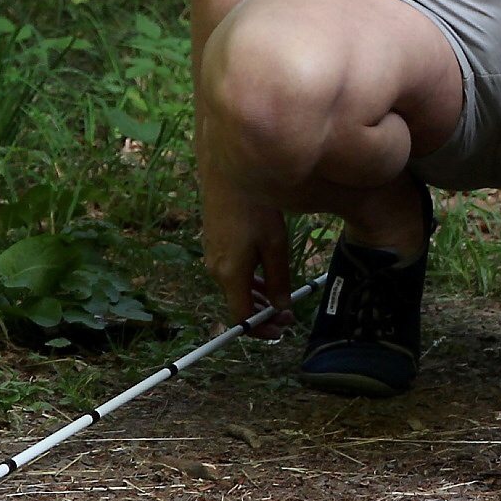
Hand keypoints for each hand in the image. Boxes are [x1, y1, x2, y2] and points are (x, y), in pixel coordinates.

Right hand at [198, 169, 295, 333]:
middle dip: (262, 315)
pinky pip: (231, 273)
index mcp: (230, 274)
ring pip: (235, 288)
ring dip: (257, 298)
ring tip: (280, 299)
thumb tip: (280, 307)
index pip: (241, 317)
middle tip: (288, 316)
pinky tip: (265, 275)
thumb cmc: (255, 206)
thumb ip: (278, 280)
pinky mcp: (214, 243)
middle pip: (237, 304)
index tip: (282, 330)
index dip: (261, 330)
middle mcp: (216, 269)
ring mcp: (213, 255)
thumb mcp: (275, 244)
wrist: (228, 170)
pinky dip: (249, 281)